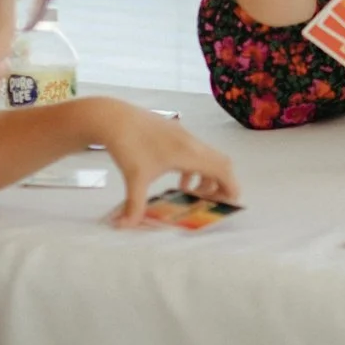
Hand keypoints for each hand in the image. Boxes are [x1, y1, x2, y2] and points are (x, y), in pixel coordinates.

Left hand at [88, 100, 240, 227]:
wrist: (113, 117)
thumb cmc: (128, 146)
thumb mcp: (134, 179)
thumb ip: (135, 206)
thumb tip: (125, 227)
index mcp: (189, 154)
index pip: (222, 169)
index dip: (230, 186)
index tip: (229, 202)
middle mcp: (192, 143)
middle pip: (220, 163)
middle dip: (220, 183)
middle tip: (211, 201)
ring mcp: (184, 135)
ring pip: (208, 157)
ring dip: (206, 176)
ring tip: (191, 193)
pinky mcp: (175, 132)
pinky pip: (195, 151)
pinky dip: (194, 168)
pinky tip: (178, 179)